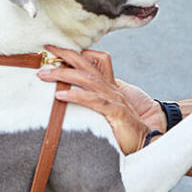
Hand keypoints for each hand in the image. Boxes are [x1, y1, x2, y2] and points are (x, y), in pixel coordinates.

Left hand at [37, 45, 164, 153]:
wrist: (147, 143)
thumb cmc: (125, 130)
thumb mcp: (108, 112)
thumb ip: (95, 103)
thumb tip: (73, 100)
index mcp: (110, 87)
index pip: (96, 61)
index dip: (78, 53)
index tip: (57, 50)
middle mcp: (112, 89)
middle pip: (88, 64)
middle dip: (67, 54)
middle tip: (47, 48)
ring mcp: (115, 99)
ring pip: (87, 79)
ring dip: (64, 74)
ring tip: (44, 73)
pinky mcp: (116, 112)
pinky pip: (94, 101)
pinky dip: (76, 96)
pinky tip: (59, 95)